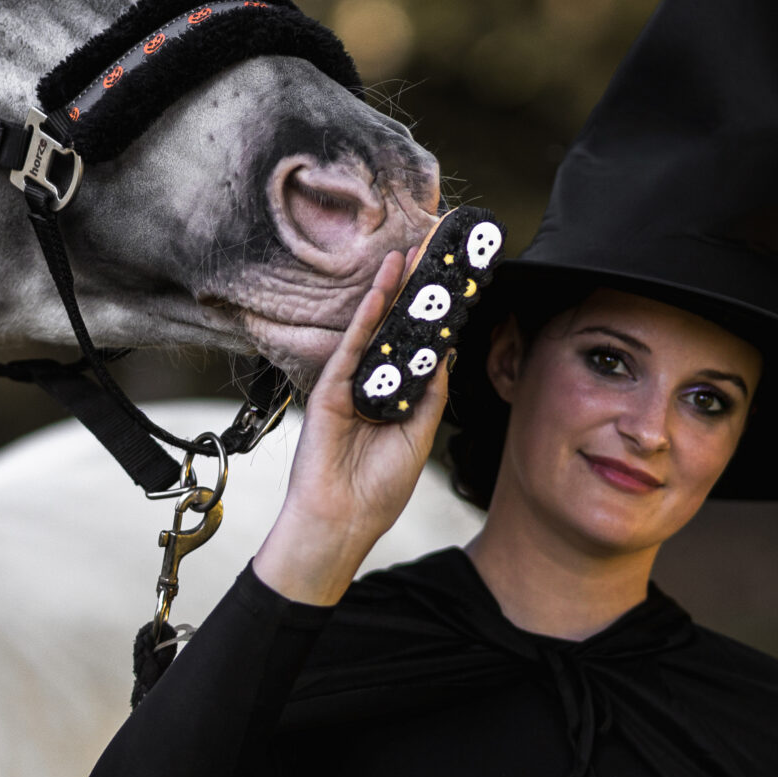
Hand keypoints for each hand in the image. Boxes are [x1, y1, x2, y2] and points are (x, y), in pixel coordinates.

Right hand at [253, 249, 448, 607]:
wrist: (341, 523)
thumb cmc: (377, 492)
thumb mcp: (418, 436)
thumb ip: (430, 395)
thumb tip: (446, 353)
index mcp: (395, 401)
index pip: (416, 350)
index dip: (431, 319)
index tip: (450, 286)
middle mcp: (372, 388)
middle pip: (394, 331)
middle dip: (410, 294)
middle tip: (428, 253)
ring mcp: (348, 387)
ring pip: (372, 331)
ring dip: (388, 292)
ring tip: (406, 256)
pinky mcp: (328, 391)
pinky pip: (349, 347)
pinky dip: (365, 318)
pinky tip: (381, 291)